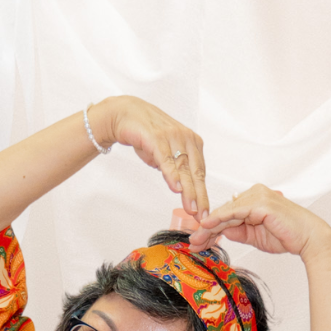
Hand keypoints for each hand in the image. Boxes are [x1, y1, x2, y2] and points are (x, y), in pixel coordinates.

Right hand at [90, 97, 209, 218]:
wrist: (125, 114)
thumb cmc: (146, 134)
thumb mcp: (166, 154)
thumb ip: (176, 168)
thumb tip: (182, 188)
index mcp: (193, 142)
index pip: (200, 173)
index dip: (203, 194)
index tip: (204, 212)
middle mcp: (186, 138)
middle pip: (195, 173)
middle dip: (199, 197)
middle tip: (202, 216)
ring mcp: (172, 137)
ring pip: (183, 169)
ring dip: (188, 191)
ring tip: (191, 208)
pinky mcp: (157, 138)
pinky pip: (166, 159)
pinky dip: (172, 174)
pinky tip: (176, 188)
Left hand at [188, 184, 329, 258]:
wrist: (308, 238)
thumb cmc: (287, 236)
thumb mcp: (255, 236)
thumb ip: (239, 231)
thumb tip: (223, 232)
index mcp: (254, 199)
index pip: (227, 212)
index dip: (211, 227)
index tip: (199, 240)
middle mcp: (255, 193)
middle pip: (224, 211)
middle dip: (207, 228)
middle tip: (192, 242)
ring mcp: (258, 196)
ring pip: (227, 212)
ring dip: (210, 227)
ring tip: (197, 239)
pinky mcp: (261, 203)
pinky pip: (236, 212)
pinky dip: (221, 219)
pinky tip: (208, 226)